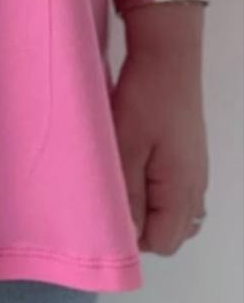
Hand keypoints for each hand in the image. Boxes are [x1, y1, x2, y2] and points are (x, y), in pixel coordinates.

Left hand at [109, 46, 207, 255]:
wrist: (167, 59)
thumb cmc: (143, 102)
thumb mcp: (125, 149)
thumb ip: (128, 196)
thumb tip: (129, 238)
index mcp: (181, 193)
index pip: (163, 243)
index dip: (132, 238)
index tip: (107, 212)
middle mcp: (195, 189)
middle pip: (172, 233)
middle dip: (141, 225)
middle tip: (111, 196)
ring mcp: (196, 173)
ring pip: (175, 214)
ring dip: (149, 210)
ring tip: (122, 185)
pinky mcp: (190, 157)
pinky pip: (177, 193)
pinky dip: (158, 194)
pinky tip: (136, 171)